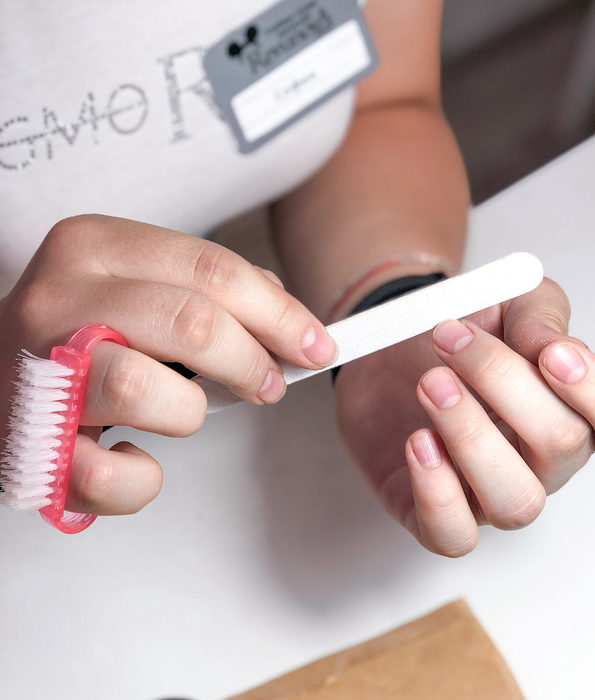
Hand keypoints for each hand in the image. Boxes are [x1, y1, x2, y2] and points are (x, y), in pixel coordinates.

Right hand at [0, 215, 335, 515]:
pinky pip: (108, 477)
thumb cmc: (82, 331)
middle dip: (250, 362)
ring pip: (144, 389)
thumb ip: (207, 290)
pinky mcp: (29, 445)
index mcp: (94, 247)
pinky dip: (140, 480)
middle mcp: (58, 299)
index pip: (214, 271)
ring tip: (183, 411)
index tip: (318, 344)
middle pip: (193, 323)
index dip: (281, 313)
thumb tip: (288, 321)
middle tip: (269, 384)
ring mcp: (36, 372)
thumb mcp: (136, 284)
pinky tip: (133, 455)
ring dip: (188, 412)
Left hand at [335, 278, 594, 555]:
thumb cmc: (459, 334)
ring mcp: (488, 491)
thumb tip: (554, 350)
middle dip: (502, 380)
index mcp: (572, 411)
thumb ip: (539, 319)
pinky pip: (453, 534)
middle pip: (562, 447)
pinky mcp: (431, 510)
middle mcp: (540, 461)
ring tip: (430, 384)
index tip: (552, 354)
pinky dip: (437, 492)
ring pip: (516, 502)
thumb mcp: (506, 303)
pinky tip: (418, 441)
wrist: (388, 347)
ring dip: (471, 436)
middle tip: (449, 339)